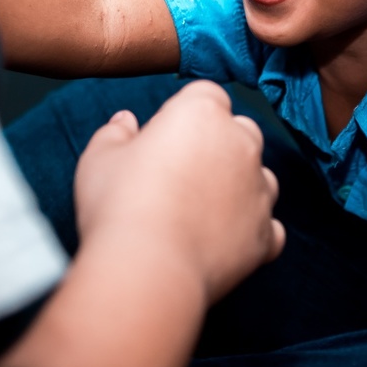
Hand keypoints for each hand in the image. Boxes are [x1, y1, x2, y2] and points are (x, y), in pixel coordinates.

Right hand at [73, 80, 284, 302]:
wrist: (148, 270)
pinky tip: (222, 240)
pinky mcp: (264, 234)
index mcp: (202, 113)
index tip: (161, 138)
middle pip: (239, 131)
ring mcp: (259, 190)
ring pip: (258, 177)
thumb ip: (115, 133)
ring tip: (198, 211)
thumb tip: (125, 122)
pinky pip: (267, 226)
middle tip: (177, 175)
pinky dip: (250, 230)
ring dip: (238, 186)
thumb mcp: (100, 159)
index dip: (184, 113)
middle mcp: (241, 144)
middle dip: (217, 145)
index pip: (205, 95)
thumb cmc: (119, 206)